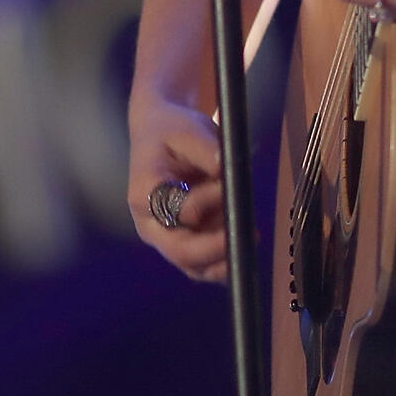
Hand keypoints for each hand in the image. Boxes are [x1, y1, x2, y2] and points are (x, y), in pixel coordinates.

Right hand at [126, 92, 230, 282]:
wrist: (160, 135)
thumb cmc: (171, 132)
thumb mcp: (187, 129)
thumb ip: (206, 150)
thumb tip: (226, 170)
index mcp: (146, 195)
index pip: (176, 211)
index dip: (206, 201)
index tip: (229, 185)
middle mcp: (151, 224)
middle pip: (181, 252)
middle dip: (216, 248)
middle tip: (248, 234)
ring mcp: (167, 238)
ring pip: (195, 266)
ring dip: (224, 258)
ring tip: (249, 235)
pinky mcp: (185, 242)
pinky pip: (204, 265)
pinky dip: (225, 261)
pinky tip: (245, 244)